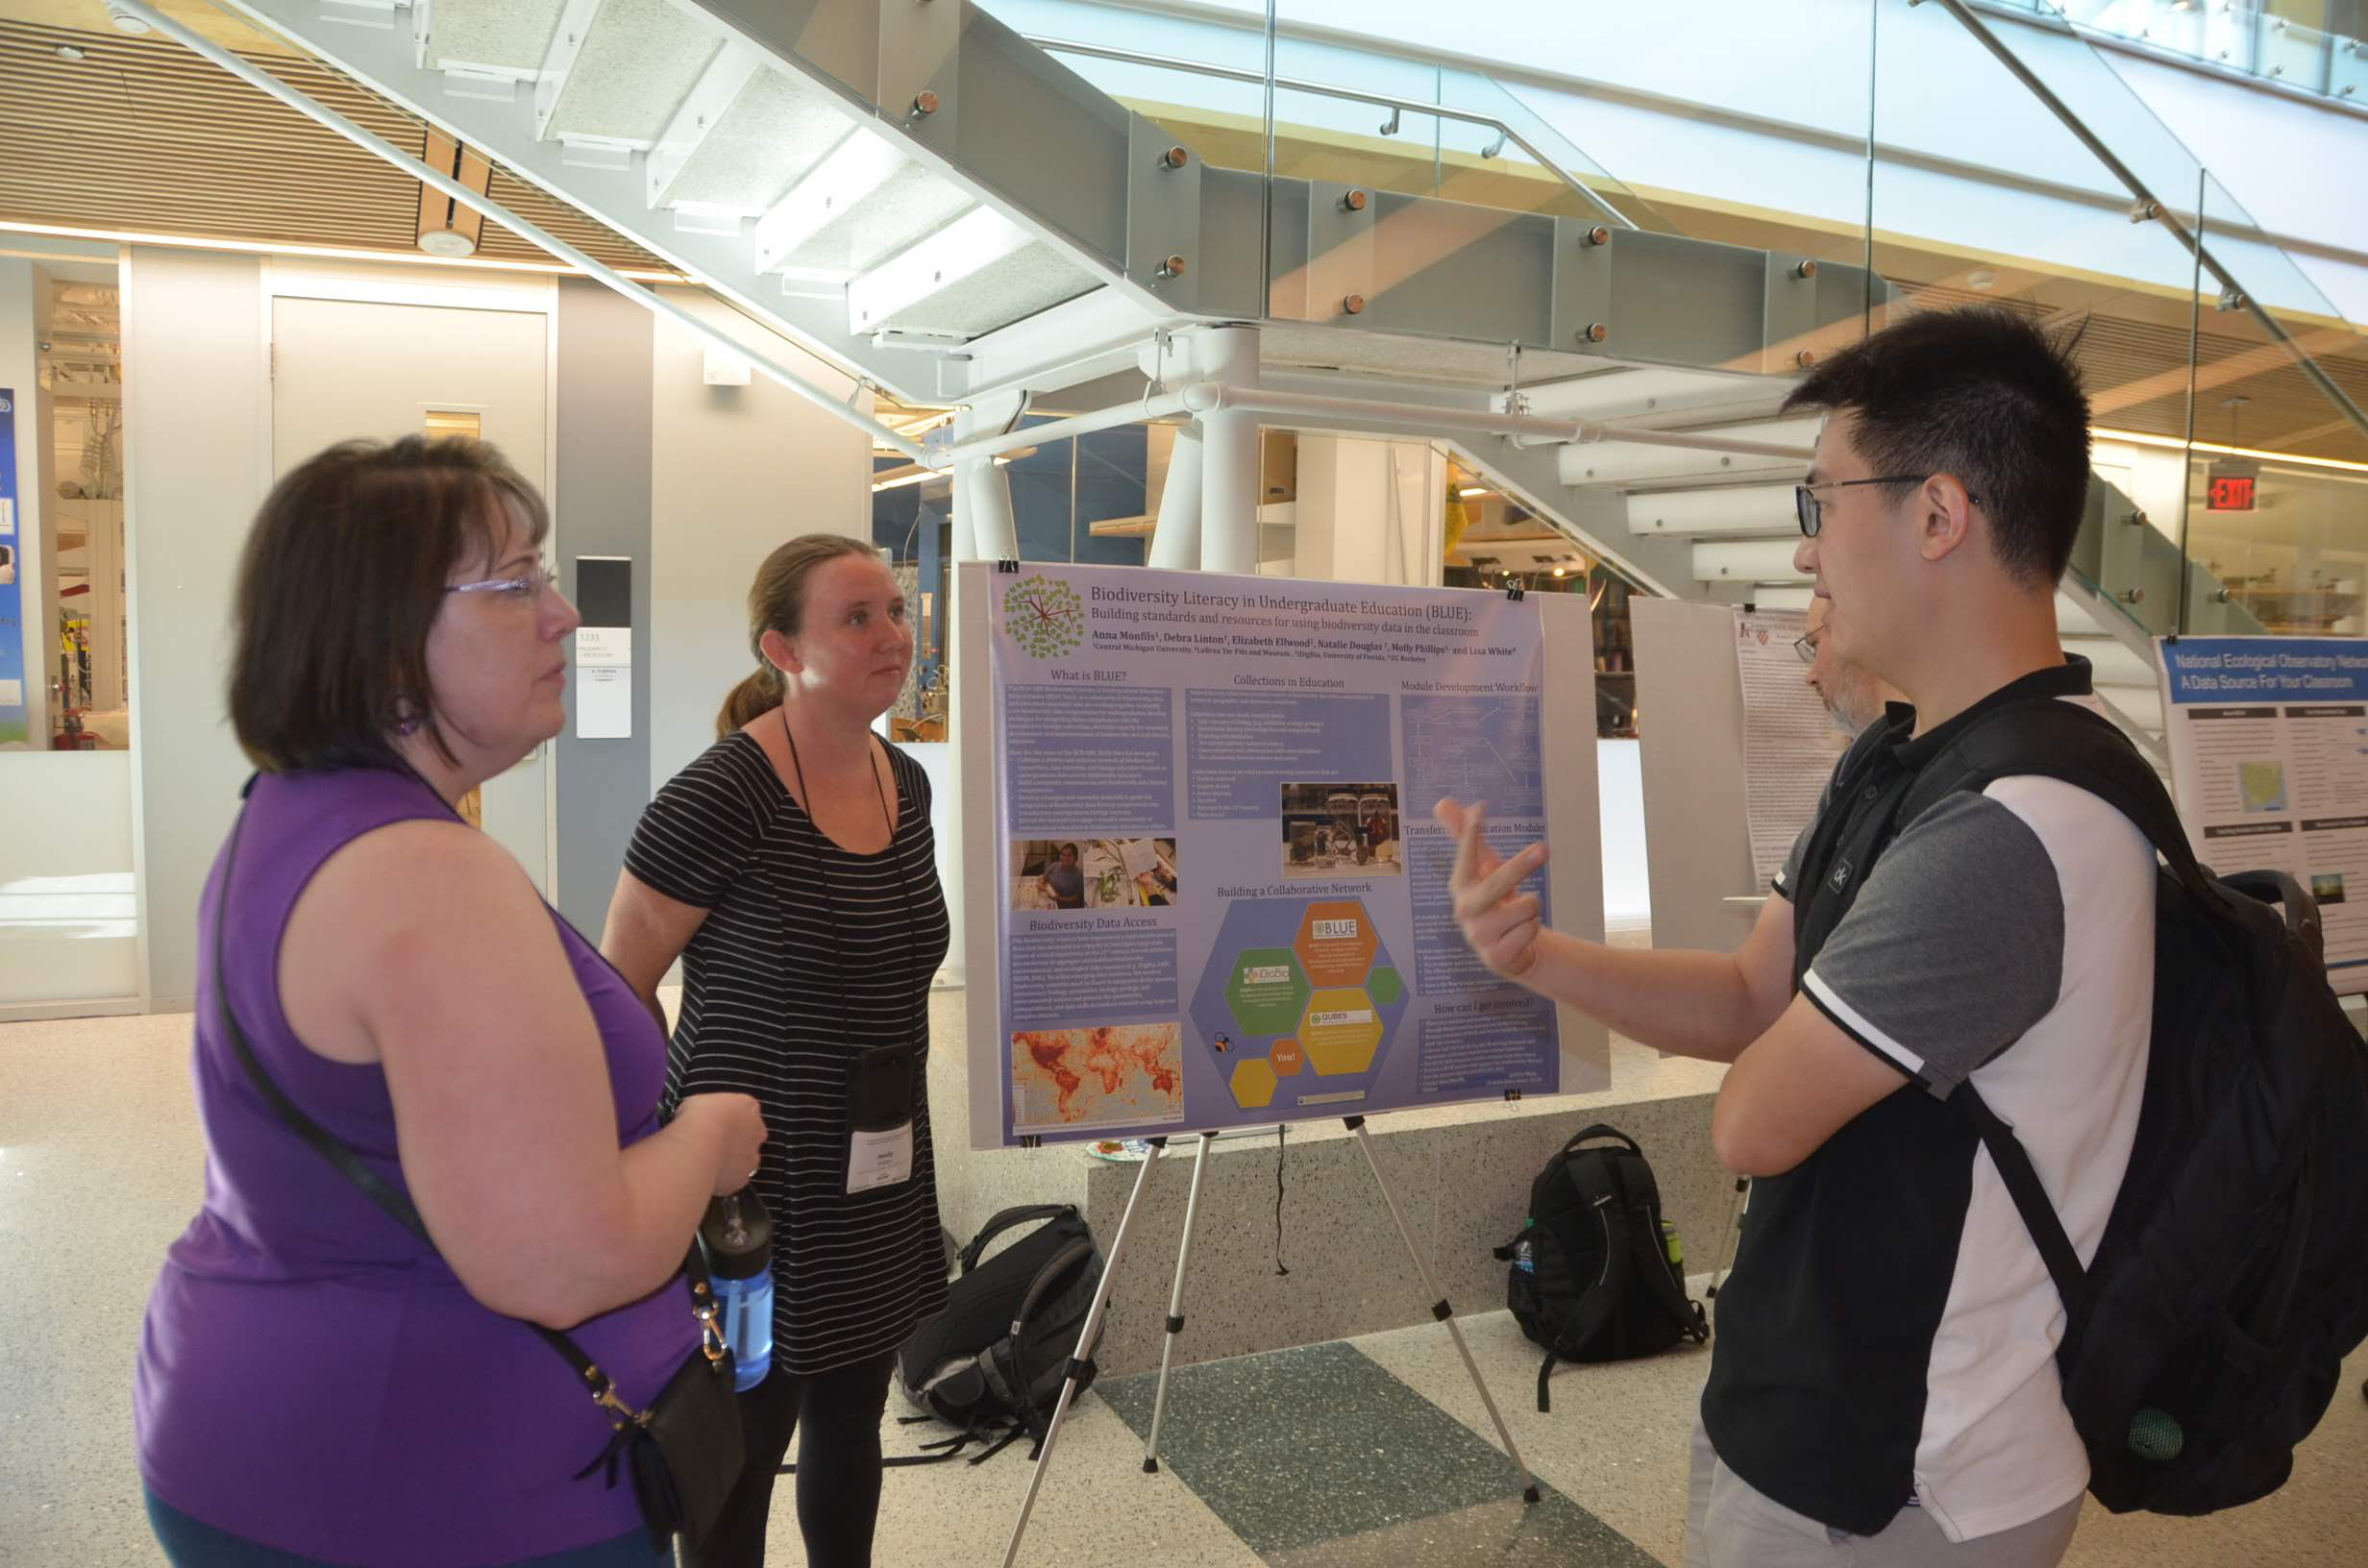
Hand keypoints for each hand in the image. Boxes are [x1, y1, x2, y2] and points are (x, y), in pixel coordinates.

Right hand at [675, 1092, 767, 1194]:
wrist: (697, 1144)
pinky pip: (735, 1179)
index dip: (731, 1116)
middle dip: (736, 1139)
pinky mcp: (742, 1178)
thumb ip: (709, 1109)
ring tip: (708, 1161)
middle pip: (751, 1135)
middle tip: (713, 1142)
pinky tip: (707, 1175)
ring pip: (746, 1159)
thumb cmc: (696, 1119)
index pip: (747, 1108)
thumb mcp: (698, 1101)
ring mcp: (751, 1156)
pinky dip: (724, 1178)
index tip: (717, 1120)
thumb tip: (699, 1116)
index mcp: (747, 1105)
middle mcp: (756, 1131)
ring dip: (732, 1160)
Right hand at [1435, 798, 1549, 980]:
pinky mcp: (1495, 957)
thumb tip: (1441, 802)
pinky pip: (1530, 930)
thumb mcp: (1484, 868)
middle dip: (1521, 864)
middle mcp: (1465, 909)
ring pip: (1526, 907)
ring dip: (1531, 908)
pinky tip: (1519, 936)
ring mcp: (1478, 935)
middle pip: (1497, 883)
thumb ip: (1466, 837)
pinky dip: (1532, 930)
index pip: (1466, 855)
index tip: (1480, 809)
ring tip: (1520, 916)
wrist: (1510, 949)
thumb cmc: (1496, 901)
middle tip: (1544, 848)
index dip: (1471, 833)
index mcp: (1460, 885)